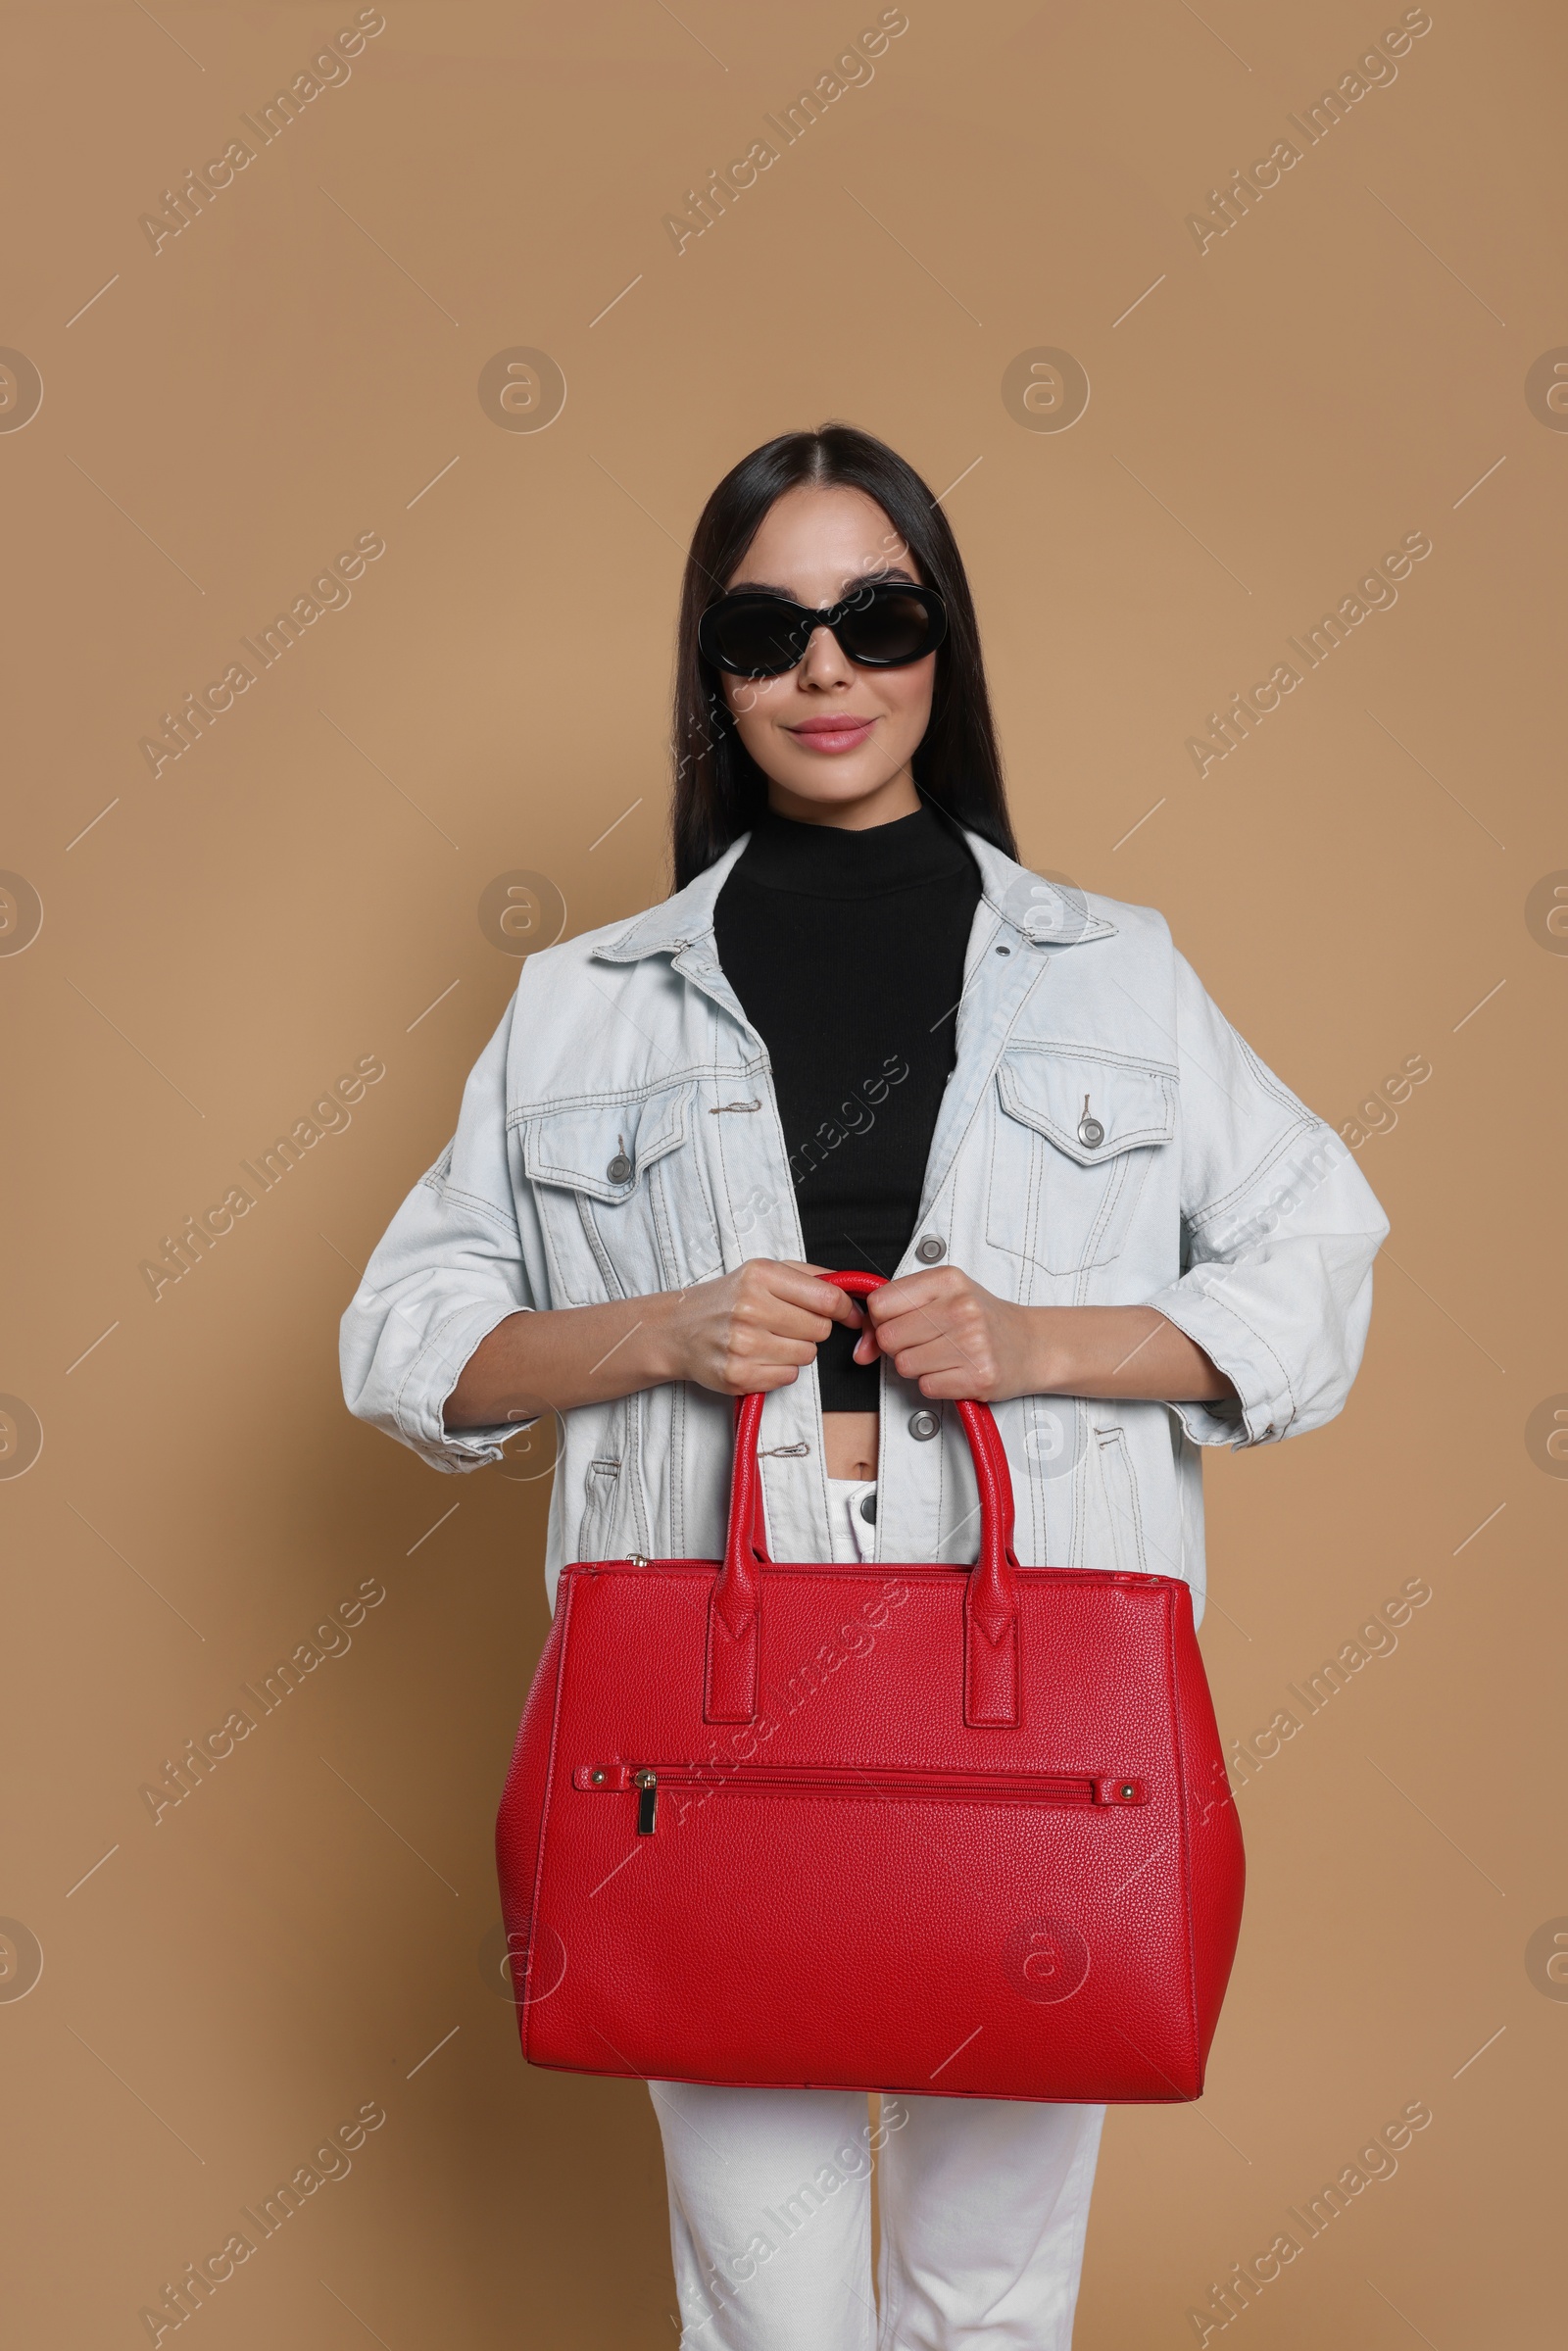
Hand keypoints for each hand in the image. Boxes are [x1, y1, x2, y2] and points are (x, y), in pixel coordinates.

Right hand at [654, 1260, 863, 1395]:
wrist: (678, 1330)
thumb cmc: (727, 1299)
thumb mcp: (763, 1272)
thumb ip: (809, 1276)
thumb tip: (851, 1294)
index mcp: (760, 1276)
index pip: (827, 1298)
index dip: (844, 1309)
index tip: (846, 1314)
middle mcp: (750, 1308)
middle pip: (820, 1329)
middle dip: (812, 1328)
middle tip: (787, 1323)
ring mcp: (743, 1345)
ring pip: (808, 1355)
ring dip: (797, 1350)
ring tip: (770, 1339)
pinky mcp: (738, 1376)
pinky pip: (789, 1377)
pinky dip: (781, 1369)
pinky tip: (760, 1357)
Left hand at [857, 1267, 1032, 1402]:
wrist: (1031, 1345)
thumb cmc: (982, 1319)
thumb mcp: (942, 1298)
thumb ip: (895, 1315)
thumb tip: (861, 1349)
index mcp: (949, 1280)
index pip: (881, 1303)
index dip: (882, 1319)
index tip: (900, 1322)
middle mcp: (962, 1308)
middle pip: (889, 1337)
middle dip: (899, 1345)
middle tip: (925, 1342)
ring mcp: (973, 1343)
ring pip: (904, 1365)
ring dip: (918, 1367)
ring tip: (943, 1356)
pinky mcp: (979, 1377)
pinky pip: (926, 1386)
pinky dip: (935, 1383)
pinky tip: (954, 1371)